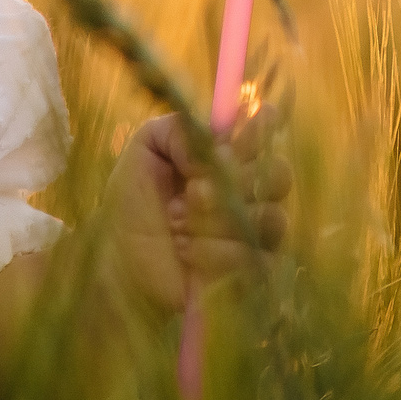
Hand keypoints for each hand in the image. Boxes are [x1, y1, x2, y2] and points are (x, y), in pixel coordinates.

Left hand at [104, 98, 291, 311]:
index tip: (230, 139)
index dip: (261, 128)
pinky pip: (257, 257)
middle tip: (192, 189)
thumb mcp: (146, 148)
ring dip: (218, 219)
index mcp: (231, 156)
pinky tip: (184, 249)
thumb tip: (218, 143)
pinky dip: (216, 251)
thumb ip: (178, 129)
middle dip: (234, 180)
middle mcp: (251, 190)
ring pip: (271, 217)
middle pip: (280, 174)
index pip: (268, 133)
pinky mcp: (254, 272)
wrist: (120, 257)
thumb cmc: (134, 200)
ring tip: (175, 221)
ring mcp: (257, 231)